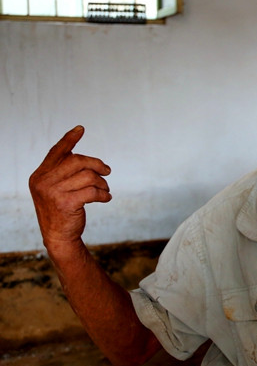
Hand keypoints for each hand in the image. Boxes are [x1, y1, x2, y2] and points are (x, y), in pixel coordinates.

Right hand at [29, 126, 111, 250]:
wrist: (58, 236)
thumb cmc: (61, 209)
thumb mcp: (56, 188)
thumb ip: (64, 172)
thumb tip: (86, 160)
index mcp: (39, 175)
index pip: (56, 152)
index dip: (69, 139)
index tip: (81, 128)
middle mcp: (43, 182)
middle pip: (78, 161)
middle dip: (97, 165)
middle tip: (107, 171)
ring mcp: (53, 192)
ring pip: (88, 177)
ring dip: (102, 183)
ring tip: (105, 189)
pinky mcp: (66, 203)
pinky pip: (93, 191)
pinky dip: (104, 194)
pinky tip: (106, 198)